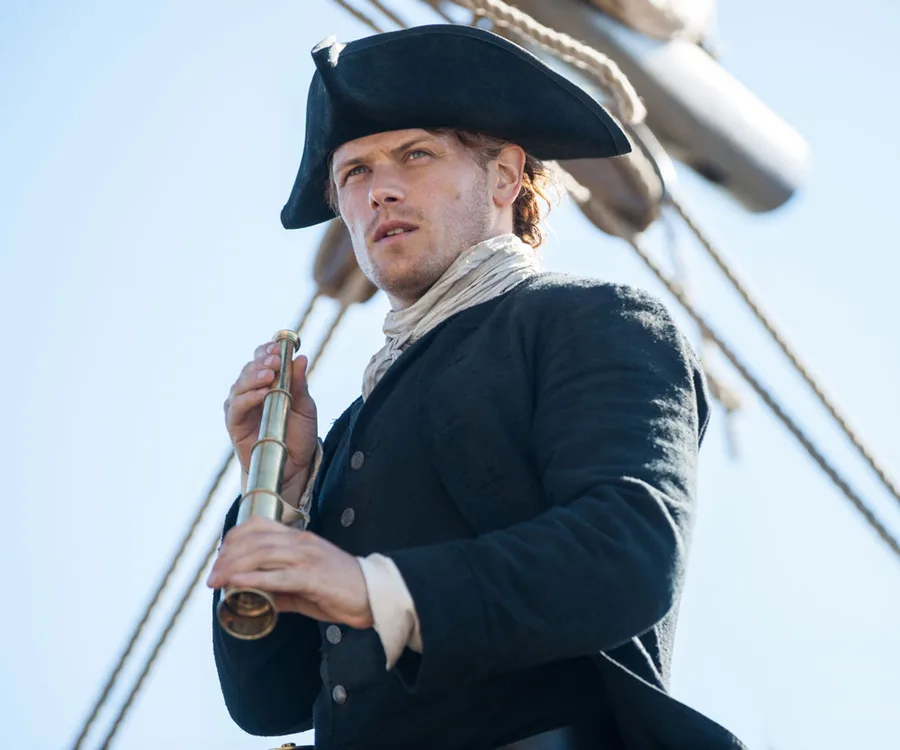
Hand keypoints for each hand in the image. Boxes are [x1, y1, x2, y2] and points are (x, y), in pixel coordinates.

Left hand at [207, 516, 373, 629]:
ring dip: (233, 567)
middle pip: (253, 539)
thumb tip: (256, 597)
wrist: (374, 594)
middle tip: (211, 577)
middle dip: (226, 556)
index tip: (219, 559)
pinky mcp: (312, 577)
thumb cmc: (340, 589)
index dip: (232, 539)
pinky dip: (253, 578)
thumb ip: (280, 587)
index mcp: (298, 538)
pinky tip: (237, 582)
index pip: (257, 526)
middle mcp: (300, 542)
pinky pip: (278, 576)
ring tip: (216, 580)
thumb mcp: (305, 583)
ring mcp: (307, 558)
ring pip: (261, 554)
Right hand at [224, 339, 318, 499]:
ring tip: (270, 374)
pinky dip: (248, 397)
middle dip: (262, 361)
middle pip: (249, 369)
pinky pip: (236, 406)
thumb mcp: (305, 408)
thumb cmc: (298, 436)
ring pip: (240, 384)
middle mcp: (251, 393)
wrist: (294, 468)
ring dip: (254, 376)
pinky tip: (262, 393)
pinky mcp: (235, 424)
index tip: (278, 346)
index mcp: (268, 384)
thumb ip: (300, 385)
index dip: (267, 350)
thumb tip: (301, 358)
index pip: (261, 360)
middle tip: (275, 359)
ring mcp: (241, 408)